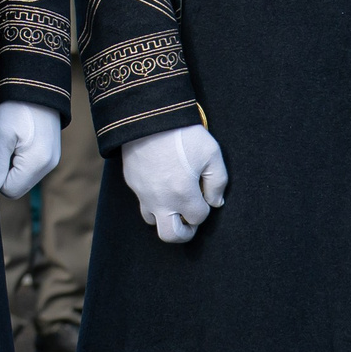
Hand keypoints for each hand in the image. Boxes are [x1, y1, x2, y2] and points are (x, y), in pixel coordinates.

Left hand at [0, 100, 62, 198]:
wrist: (35, 83)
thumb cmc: (16, 107)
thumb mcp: (0, 135)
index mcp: (38, 164)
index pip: (9, 191)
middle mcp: (49, 165)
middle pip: (16, 184)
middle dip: (2, 170)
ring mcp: (51, 158)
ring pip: (21, 175)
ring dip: (8, 162)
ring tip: (6, 138)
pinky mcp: (49, 151)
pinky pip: (28, 164)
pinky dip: (16, 155)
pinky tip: (14, 137)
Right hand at [121, 122, 227, 242]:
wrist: (147, 116)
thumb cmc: (183, 134)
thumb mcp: (212, 153)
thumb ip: (218, 182)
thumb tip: (215, 202)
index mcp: (183, 194)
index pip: (198, 218)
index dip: (205, 209)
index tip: (205, 194)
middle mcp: (161, 199)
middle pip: (170, 235)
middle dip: (184, 232)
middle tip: (190, 218)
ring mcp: (143, 192)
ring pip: (153, 220)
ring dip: (166, 215)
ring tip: (174, 200)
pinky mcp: (132, 182)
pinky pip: (143, 200)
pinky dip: (154, 199)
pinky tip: (161, 182)